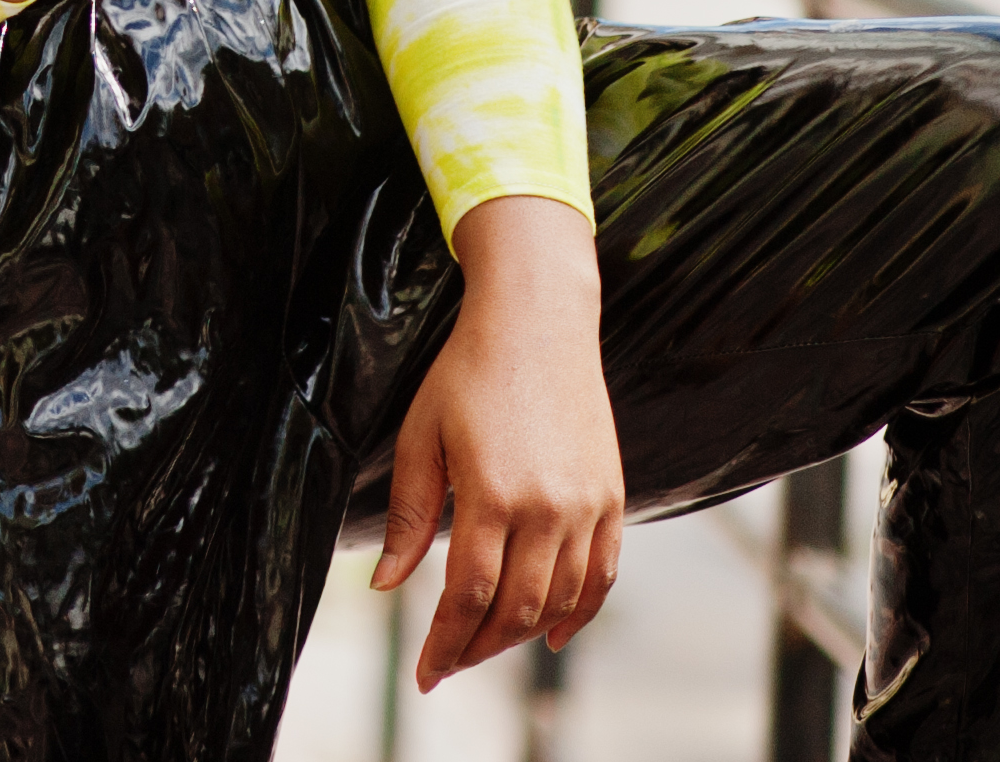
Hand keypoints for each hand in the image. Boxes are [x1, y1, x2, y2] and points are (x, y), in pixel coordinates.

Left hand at [374, 194, 621, 689]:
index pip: (468, 595)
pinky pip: (601, 576)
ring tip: (484, 647)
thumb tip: (387, 585)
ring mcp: (588, 506)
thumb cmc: (467, 374)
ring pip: (559, 601)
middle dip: (478, 649)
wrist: (537, 323)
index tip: (425, 675)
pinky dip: (578, 613)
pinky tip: (551, 634)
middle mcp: (548, 509)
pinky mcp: (613, 499)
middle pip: (515, 610)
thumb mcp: (421, 436)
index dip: (444, 643)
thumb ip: (410, 514)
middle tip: (448, 666)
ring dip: (522, 637)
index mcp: (492, 494)